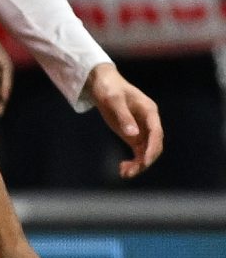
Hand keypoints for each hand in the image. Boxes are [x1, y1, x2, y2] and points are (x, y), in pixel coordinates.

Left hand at [84, 61, 164, 177]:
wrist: (101, 83)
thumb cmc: (109, 88)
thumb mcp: (114, 100)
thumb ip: (123, 116)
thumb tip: (133, 135)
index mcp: (149, 112)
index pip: (156, 133)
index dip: (152, 148)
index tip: (145, 161)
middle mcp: (149, 122)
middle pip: (154, 145)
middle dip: (145, 160)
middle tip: (130, 171)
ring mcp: (142, 129)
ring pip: (146, 151)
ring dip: (139, 164)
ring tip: (124, 173)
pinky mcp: (132, 135)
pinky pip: (138, 152)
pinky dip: (133, 161)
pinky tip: (122, 169)